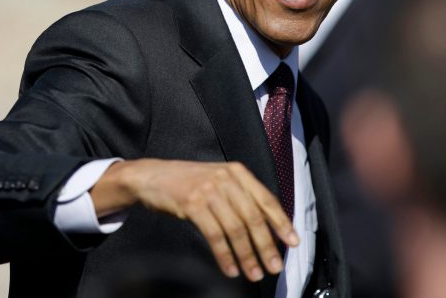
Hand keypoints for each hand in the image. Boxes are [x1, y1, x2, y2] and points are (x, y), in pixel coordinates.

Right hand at [89, 159, 298, 280]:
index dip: (281, 223)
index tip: (292, 243)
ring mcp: (209, 190)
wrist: (153, 176)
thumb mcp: (219, 180)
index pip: (267, 199)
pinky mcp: (193, 204)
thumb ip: (241, 196)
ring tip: (254, 274)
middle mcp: (226, 179)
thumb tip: (267, 227)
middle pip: (253, 217)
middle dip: (266, 246)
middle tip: (274, 267)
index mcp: (238, 172)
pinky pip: (215, 235)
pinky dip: (225, 255)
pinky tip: (230, 269)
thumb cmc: (189, 182)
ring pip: (236, 229)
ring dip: (247, 255)